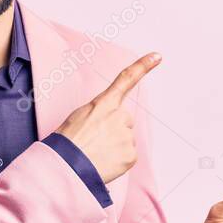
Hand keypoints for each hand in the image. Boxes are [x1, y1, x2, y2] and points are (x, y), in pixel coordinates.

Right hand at [55, 52, 161, 183]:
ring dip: (114, 146)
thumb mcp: (79, 116)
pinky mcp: (131, 155)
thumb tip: (109, 123)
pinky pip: (127, 155)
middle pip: (124, 121)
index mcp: (104, 103)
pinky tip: (104, 162)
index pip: (126, 79)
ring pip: (125, 140)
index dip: (142, 66)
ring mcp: (127, 136)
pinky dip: (118, 160)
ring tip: (96, 153)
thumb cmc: (67, 142)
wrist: (66, 166)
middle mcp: (120, 116)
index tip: (156, 57)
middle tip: (95, 141)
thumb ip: (99, 113)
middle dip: (113, 131)